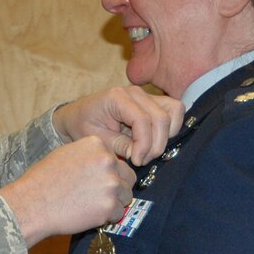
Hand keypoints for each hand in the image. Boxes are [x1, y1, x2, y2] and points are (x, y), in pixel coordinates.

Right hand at [0, 136, 135, 246]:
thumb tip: (106, 163)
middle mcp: (107, 161)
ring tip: (91, 205)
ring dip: (113, 202)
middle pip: (128, 176)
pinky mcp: (109, 206)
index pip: (116, 159)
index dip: (108, 172)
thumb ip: (89, 156)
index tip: (95, 181)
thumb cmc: (43, 180)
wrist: (32, 204)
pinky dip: (107, 217)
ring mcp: (110, 184)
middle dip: (117, 187)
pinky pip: (119, 213)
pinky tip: (88, 214)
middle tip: (99, 196)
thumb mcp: (66, 154)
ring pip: (126, 195)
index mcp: (97, 145)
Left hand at [53, 86, 183, 165]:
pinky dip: (170, 129)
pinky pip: (174, 111)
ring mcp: (146, 95)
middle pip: (161, 117)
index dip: (144, 144)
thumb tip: (141, 155)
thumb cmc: (84, 126)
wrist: (79, 116)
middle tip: (142, 160)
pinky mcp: (154, 102)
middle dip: (156, 144)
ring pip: (174, 111)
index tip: (137, 161)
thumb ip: (119, 146)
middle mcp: (135, 92)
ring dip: (166, 136)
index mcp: (117, 97)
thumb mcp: (97, 139)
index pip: (142, 120)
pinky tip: (153, 142)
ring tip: (149, 152)